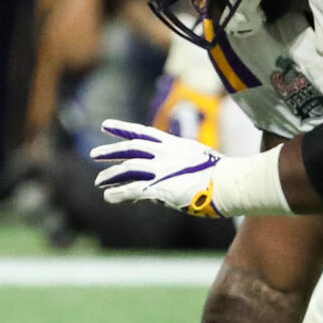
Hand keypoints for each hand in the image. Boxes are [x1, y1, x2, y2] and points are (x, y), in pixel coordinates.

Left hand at [90, 121, 230, 216]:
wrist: (228, 182)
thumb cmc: (222, 174)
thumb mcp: (199, 160)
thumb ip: (182, 164)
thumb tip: (173, 176)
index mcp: (173, 144)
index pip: (142, 132)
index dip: (122, 128)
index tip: (105, 125)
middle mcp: (163, 154)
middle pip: (129, 149)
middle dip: (110, 151)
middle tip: (94, 154)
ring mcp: (160, 169)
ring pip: (126, 169)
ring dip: (110, 175)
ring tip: (99, 182)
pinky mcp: (159, 187)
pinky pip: (132, 189)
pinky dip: (119, 193)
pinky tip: (109, 196)